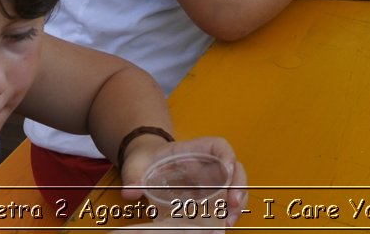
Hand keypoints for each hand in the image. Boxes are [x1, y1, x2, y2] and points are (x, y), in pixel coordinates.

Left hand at [118, 135, 247, 227]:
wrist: (145, 166)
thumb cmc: (145, 161)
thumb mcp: (136, 165)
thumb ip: (134, 176)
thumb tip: (130, 193)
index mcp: (194, 149)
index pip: (218, 146)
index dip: (227, 155)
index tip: (228, 168)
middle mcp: (208, 163)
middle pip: (233, 168)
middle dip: (238, 185)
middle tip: (233, 204)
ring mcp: (211, 179)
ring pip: (234, 186)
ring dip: (237, 202)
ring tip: (230, 220)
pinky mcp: (208, 195)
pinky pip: (224, 201)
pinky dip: (227, 212)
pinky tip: (223, 224)